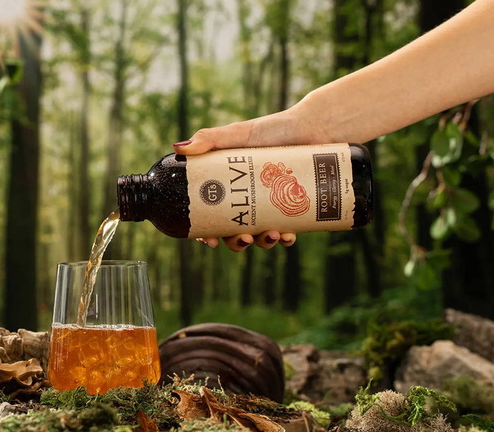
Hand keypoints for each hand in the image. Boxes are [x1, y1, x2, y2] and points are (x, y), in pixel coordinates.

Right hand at [173, 103, 334, 251]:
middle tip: (245, 239)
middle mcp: (248, 200)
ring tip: (273, 235)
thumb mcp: (238, 133)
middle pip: (235, 232)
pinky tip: (288, 235)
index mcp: (229, 188)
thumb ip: (209, 139)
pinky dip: (287, 238)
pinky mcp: (295, 210)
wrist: (315, 126)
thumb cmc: (274, 129)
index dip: (206, 233)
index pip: (211, 216)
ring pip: (261, 236)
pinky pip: (288, 232)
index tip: (210, 240)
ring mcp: (271, 207)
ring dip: (263, 243)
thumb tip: (178, 148)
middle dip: (238, 242)